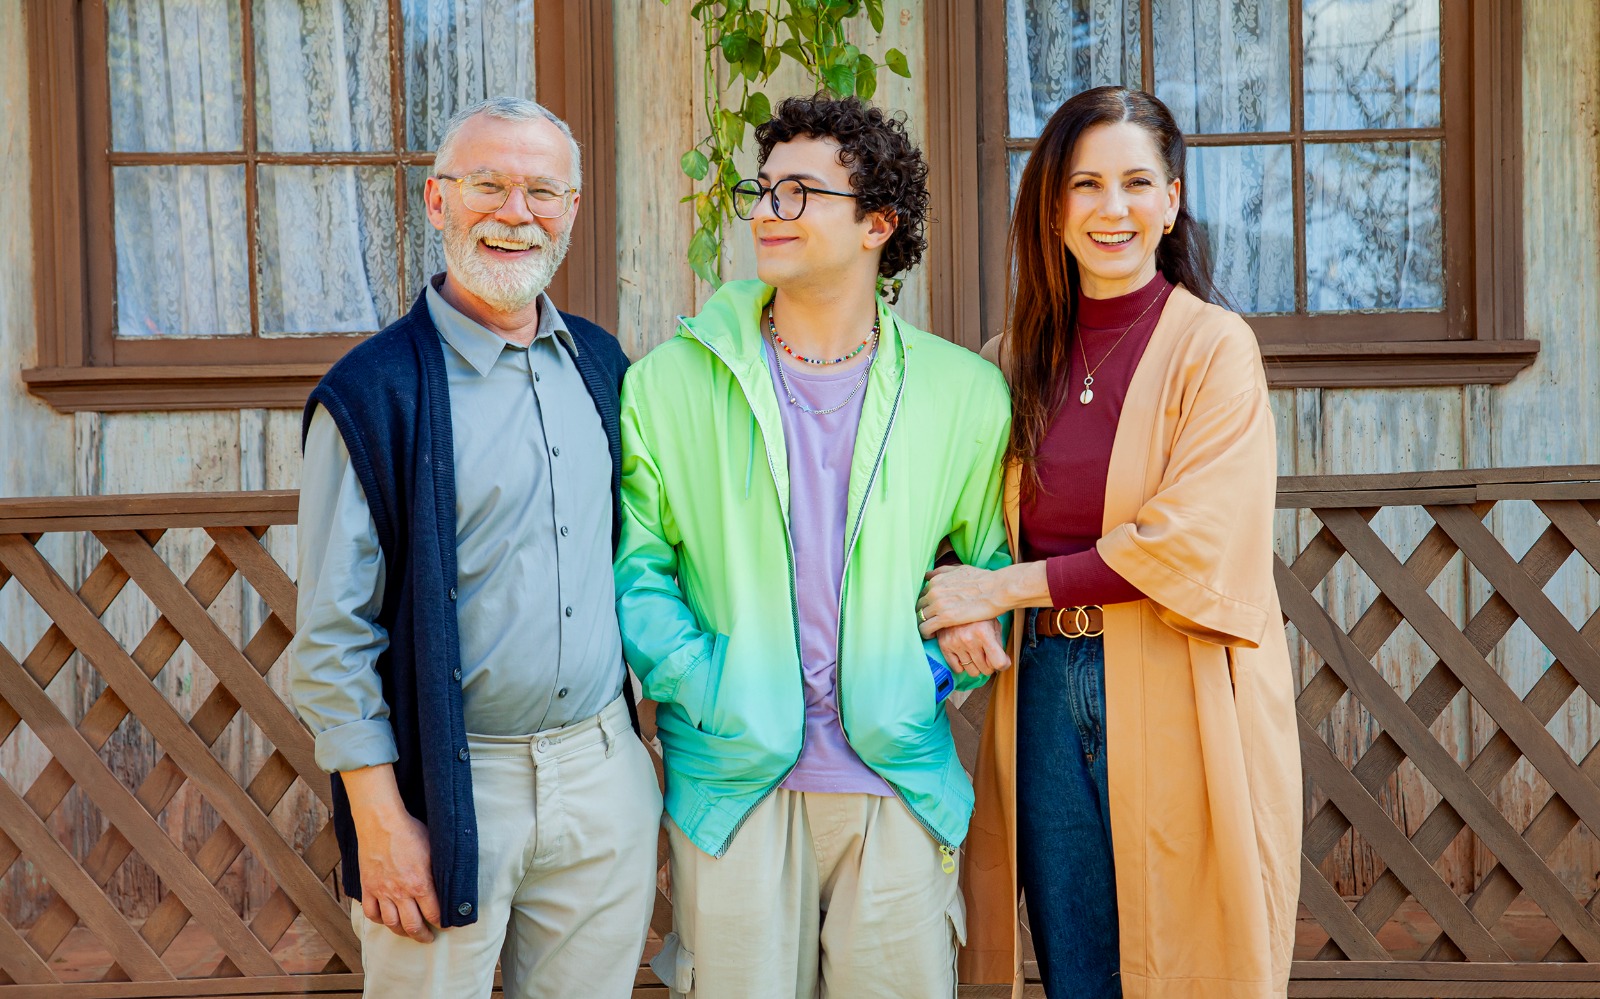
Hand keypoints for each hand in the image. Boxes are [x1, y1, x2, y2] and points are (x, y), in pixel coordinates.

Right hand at [344, 765, 441, 942]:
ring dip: (402, 932)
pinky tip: (386, 919)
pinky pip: (371, 912)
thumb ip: (440, 870)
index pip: (434, 914)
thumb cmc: (410, 831)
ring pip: (391, 923)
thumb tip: (451, 883)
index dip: (442, 923)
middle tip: (429, 938)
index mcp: (421, 884)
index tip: (445, 925)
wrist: (381, 822)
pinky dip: (379, 920)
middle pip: (412, 925)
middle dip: (423, 936)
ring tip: (409, 932)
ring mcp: (382, 891)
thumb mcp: (434, 849)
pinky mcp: (368, 887)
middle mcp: (401, 892)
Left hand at [918, 564, 1007, 636]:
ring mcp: (938, 604)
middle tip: (931, 622)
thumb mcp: (961, 569)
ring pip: (920, 618)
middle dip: (924, 614)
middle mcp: (933, 591)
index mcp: (936, 580)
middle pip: (919, 607)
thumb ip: (943, 572)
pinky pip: (925, 628)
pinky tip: (932, 636)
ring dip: (924, 624)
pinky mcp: (944, 618)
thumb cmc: (983, 580)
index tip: (932, 611)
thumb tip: (928, 574)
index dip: (926, 604)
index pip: (922, 595)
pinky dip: (926, 633)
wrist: (997, 589)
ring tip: (932, 630)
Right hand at [936, 619, 1009, 676]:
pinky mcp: (944, 645)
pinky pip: (957, 668)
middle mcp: (969, 639)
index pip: (999, 662)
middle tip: (987, 656)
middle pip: (986, 669)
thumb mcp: (993, 624)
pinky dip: (962, 665)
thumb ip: (999, 643)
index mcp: (984, 632)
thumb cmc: (977, 614)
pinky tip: (965, 655)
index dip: (1003, 664)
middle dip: (989, 665)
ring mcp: (955, 643)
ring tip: (976, 654)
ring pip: (972, 671)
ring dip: (976, 666)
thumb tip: (1004, 663)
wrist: (955, 602)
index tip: (1002, 661)